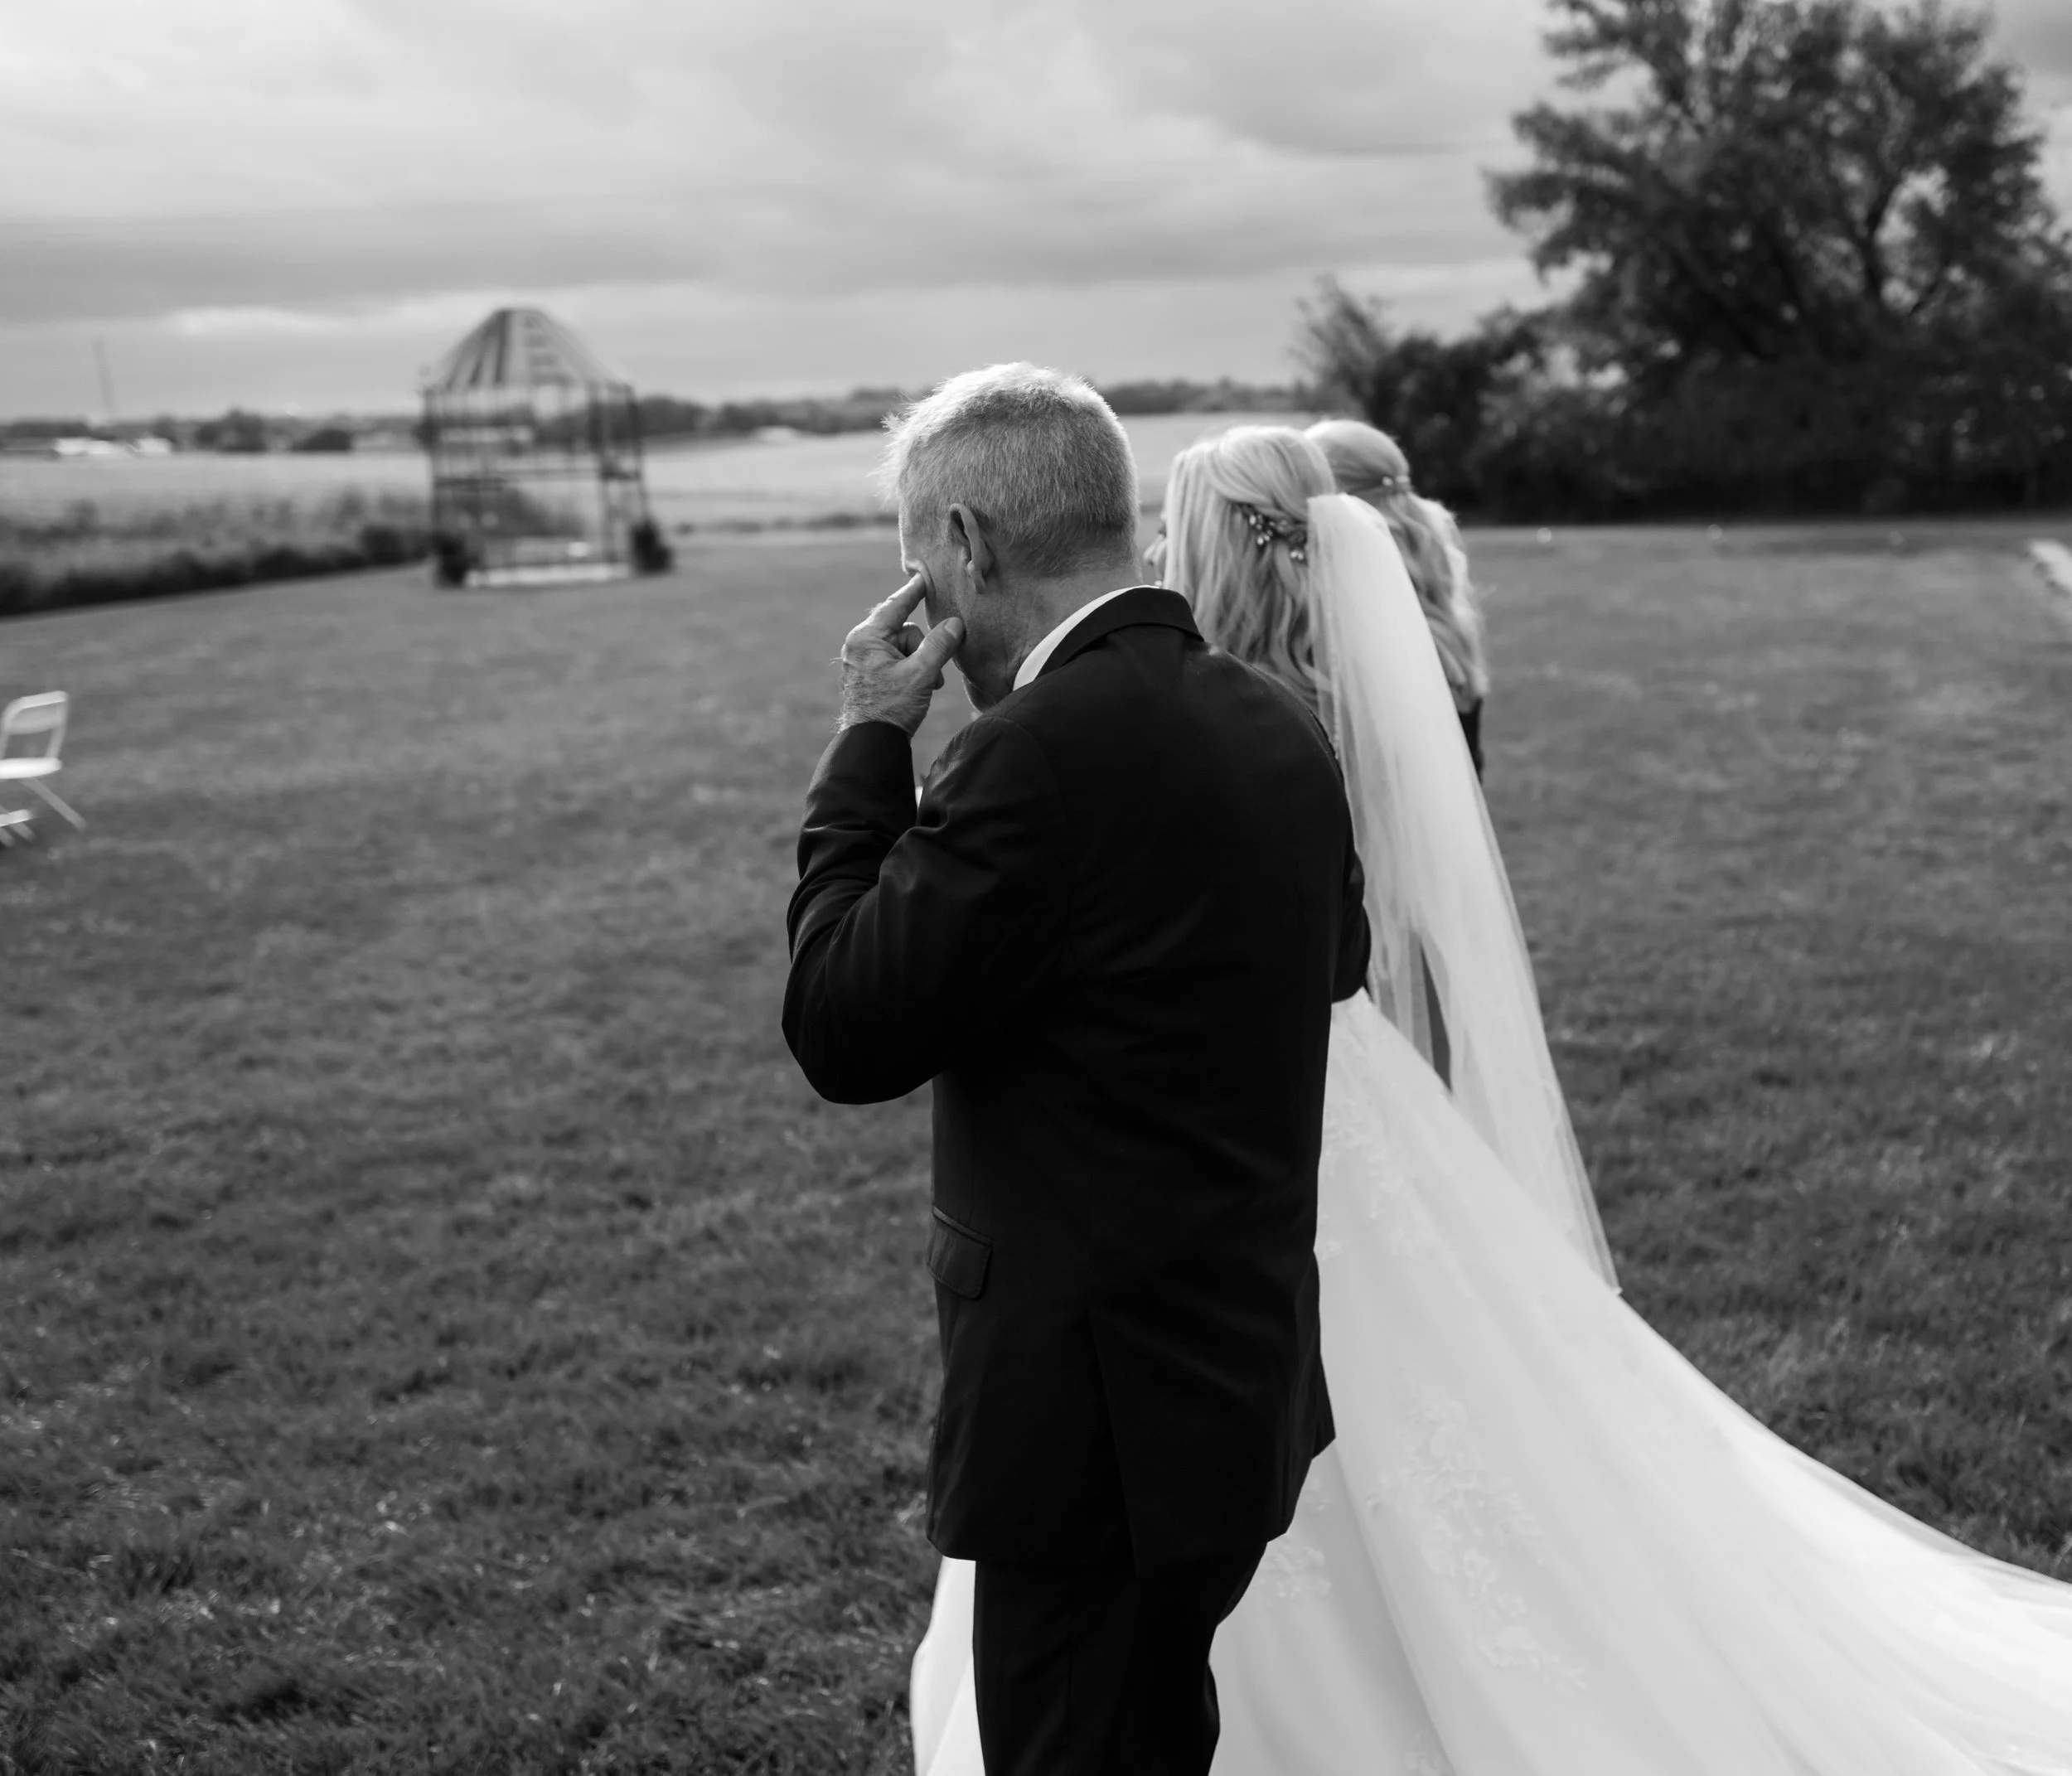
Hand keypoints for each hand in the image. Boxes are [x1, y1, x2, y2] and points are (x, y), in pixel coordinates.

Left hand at [838, 573, 963, 735]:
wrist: (871, 744)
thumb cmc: (891, 709)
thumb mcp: (921, 674)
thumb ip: (939, 645)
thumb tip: (955, 624)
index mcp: (866, 639)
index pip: (895, 606)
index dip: (914, 591)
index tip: (924, 576)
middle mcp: (860, 646)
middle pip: (904, 631)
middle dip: (923, 649)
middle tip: (933, 673)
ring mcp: (863, 661)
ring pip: (903, 649)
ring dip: (921, 664)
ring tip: (927, 687)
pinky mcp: (868, 676)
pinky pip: (895, 662)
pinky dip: (911, 672)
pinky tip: (918, 690)